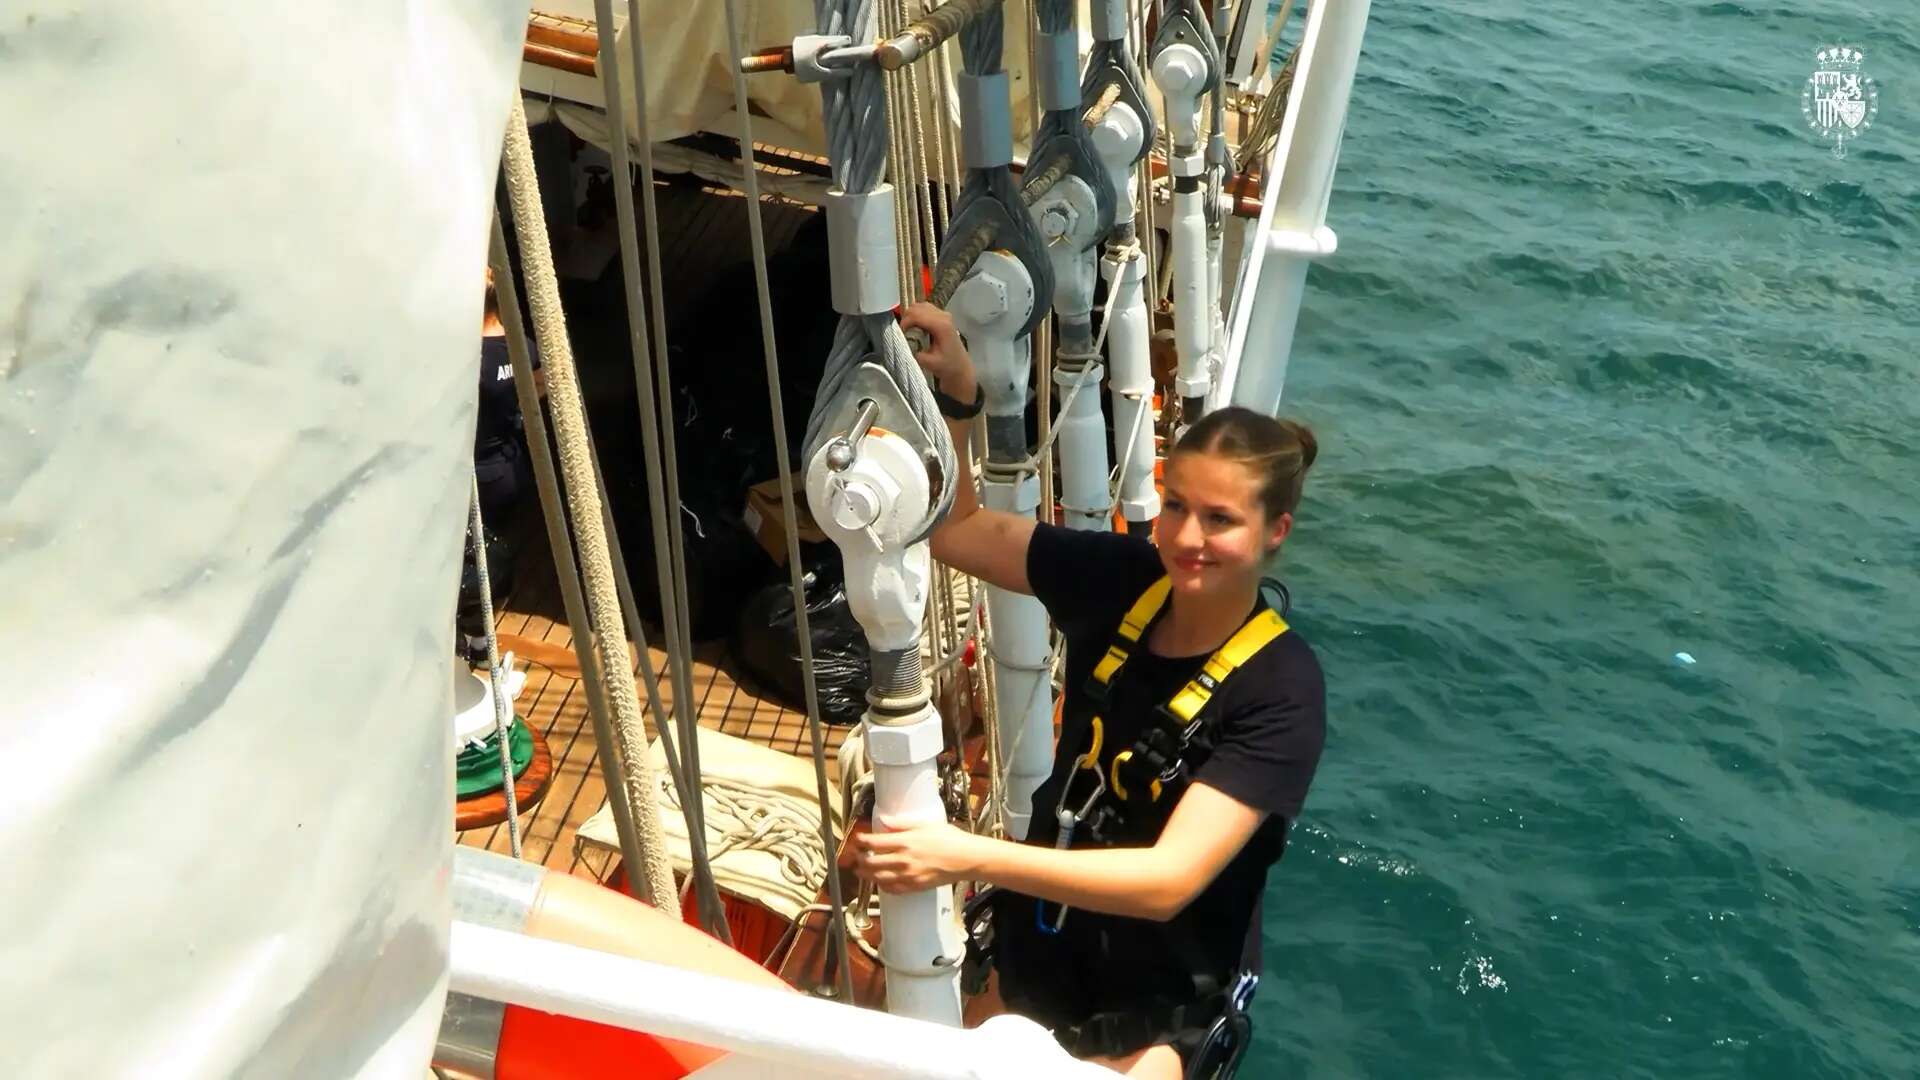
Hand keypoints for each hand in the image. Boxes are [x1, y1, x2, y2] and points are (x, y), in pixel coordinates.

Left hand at [852, 820, 985, 893]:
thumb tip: (884, 820)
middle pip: (872, 862)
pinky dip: (882, 886)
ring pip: (878, 877)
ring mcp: (909, 875)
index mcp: (905, 841)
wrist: (966, 859)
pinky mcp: (915, 887)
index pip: (874, 842)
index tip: (857, 840)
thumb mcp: (925, 825)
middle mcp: (904, 860)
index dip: (862, 841)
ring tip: (861, 871)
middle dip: (859, 859)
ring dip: (866, 874)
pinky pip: (892, 889)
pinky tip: (880, 882)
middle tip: (855, 857)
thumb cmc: (950, 839)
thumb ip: (901, 824)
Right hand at [898, 302, 975, 401]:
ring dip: (911, 316)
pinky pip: (925, 309)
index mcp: (941, 326)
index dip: (904, 323)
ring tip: (908, 330)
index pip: (916, 315)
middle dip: (906, 318)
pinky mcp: (943, 317)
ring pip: (920, 306)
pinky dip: (917, 316)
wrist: (961, 369)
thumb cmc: (947, 367)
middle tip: (903, 333)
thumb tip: (902, 342)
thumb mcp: (928, 362)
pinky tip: (916, 328)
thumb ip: (913, 351)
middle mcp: (943, 316)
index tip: (900, 334)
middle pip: (917, 307)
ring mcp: (944, 315)